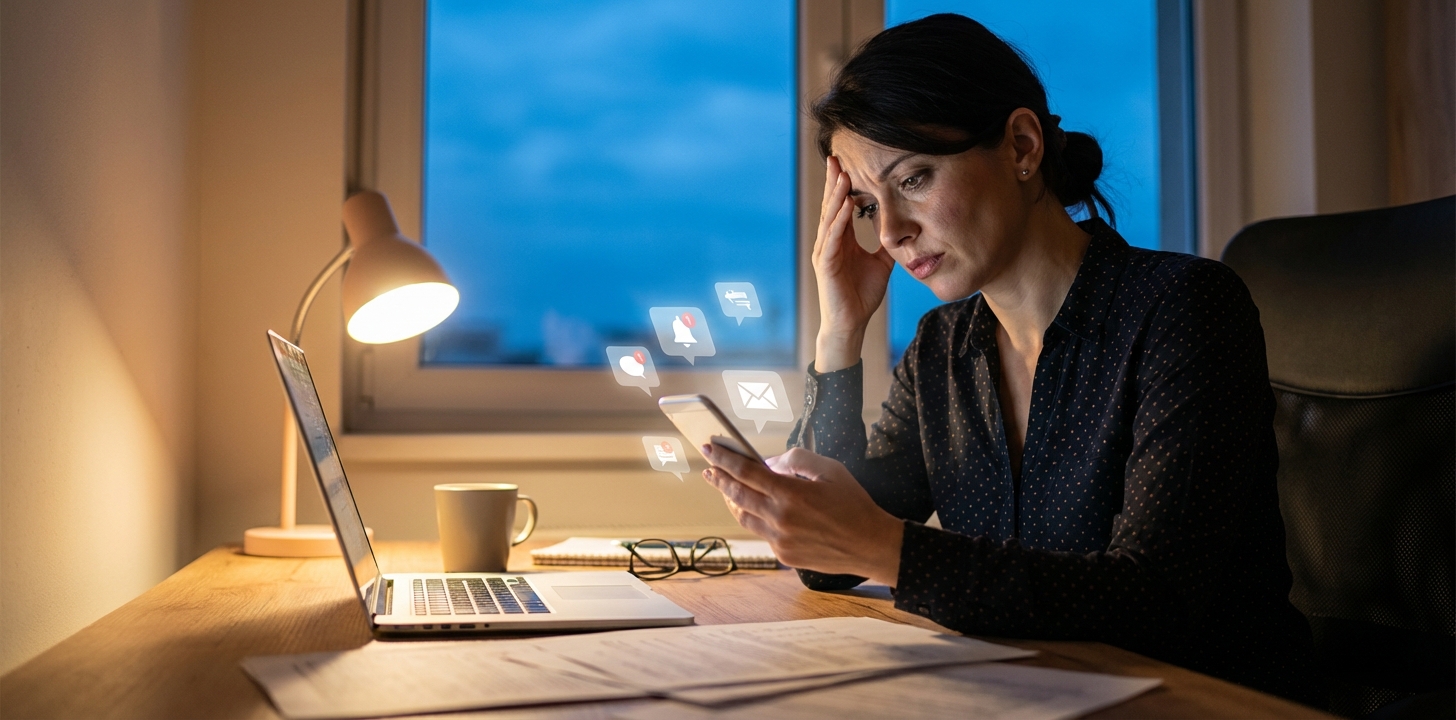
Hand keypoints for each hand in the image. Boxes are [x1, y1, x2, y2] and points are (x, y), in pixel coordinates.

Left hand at [701, 444, 902, 585]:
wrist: (871, 545)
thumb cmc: (853, 504)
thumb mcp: (830, 469)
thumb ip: (796, 460)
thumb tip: (769, 463)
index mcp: (790, 494)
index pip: (746, 472)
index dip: (724, 459)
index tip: (710, 449)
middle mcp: (780, 519)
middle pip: (737, 495)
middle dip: (720, 480)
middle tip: (709, 469)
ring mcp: (780, 540)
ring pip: (744, 518)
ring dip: (732, 501)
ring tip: (727, 488)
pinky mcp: (784, 556)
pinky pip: (761, 534)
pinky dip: (756, 518)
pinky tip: (757, 510)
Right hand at [813, 156, 894, 371]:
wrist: (851, 324)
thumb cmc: (862, 295)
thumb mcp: (881, 264)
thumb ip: (886, 245)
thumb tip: (900, 229)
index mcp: (842, 240)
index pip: (841, 206)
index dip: (843, 185)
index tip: (848, 162)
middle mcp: (830, 242)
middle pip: (831, 205)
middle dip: (833, 181)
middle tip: (835, 156)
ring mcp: (825, 252)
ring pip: (829, 218)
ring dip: (834, 196)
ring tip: (840, 174)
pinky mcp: (825, 265)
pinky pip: (831, 239)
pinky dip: (837, 222)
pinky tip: (843, 207)